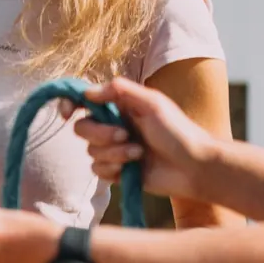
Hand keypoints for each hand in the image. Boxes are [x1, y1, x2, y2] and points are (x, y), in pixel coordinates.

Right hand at [64, 76, 216, 200]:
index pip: (84, 101)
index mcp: (119, 106)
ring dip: (114, 152)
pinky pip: (98, 170)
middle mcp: (113, 126)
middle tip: (124, 134)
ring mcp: (114, 150)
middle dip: (100, 133)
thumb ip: (119, 90)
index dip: (69, 104)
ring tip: (138, 152)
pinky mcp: (117, 172)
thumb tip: (88, 92)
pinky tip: (133, 167)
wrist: (194, 167)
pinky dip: (113, 168)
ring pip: (91, 151)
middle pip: (82, 128)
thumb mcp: (152, 102)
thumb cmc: (178, 131)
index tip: (69, 113)